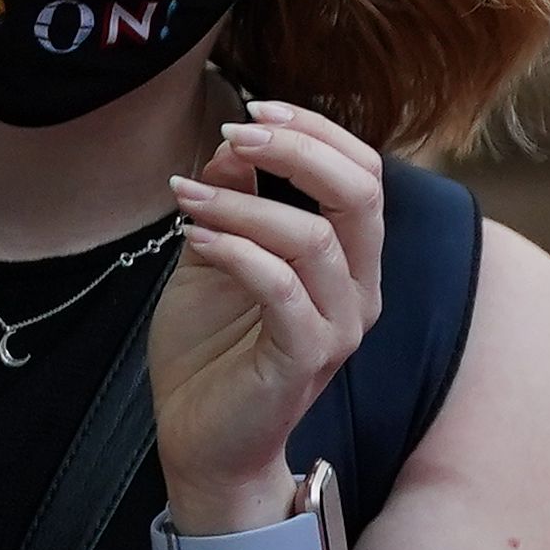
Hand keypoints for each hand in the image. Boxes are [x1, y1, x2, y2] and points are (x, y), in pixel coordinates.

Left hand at [151, 98, 386, 525]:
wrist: (201, 442)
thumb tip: (233, 141)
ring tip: (187, 196)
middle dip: (297, 149)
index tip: (253, 108)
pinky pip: (281, 288)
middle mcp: (358, 292)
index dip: (315, 131)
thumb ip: (231, 200)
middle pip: (361, 194)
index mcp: (348, 262)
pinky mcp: (305, 359)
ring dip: (244, 202)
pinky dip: (236, 250)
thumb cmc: (212, 354)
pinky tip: (194, 235)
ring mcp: (337, 328)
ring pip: (316, 239)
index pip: (362, 175)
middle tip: (235, 132)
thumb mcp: (215, 257)